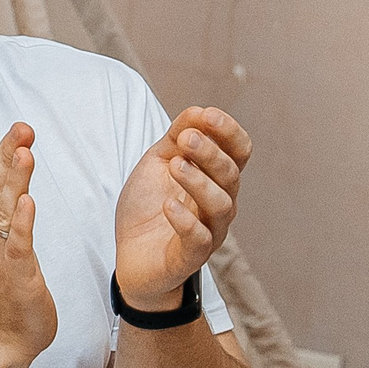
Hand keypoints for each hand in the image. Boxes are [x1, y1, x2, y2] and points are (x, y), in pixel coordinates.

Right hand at [0, 122, 55, 367]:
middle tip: (22, 128)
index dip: (0, 153)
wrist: (1, 338)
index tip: (18, 129)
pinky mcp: (15, 275)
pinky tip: (27, 203)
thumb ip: (0, 212)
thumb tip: (6, 181)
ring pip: (2, 210)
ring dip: (13, 180)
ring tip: (24, 153)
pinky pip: (17, 245)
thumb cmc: (5, 290)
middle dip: (7, 154)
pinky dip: (21, 224)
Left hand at [115, 107, 250, 311]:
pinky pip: (199, 239)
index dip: (229, 132)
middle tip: (186, 138)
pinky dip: (186, 220)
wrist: (129, 256)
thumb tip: (197, 110)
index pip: (239, 151)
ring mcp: (209, 231)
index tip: (207, 115)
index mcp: (215, 178)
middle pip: (231, 175)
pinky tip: (169, 205)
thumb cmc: (148, 207)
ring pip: (221, 205)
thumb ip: (176, 138)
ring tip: (176, 166)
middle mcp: (220, 203)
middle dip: (211, 153)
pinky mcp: (190, 257)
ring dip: (199, 182)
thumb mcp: (158, 164)